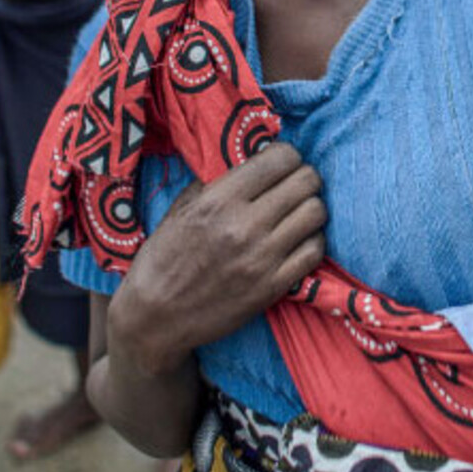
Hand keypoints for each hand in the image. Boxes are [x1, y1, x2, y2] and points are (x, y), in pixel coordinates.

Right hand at [108, 142, 324, 375]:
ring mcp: (262, 257)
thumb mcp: (180, 209)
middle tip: (295, 185)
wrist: (157, 315)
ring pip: (316, 213)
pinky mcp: (273, 287)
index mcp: (219, 199)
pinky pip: (314, 251)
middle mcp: (244, 224)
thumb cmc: (163, 257)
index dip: (287, 156)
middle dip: (304, 178)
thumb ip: (214, 182)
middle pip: (306, 182)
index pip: (280, 159)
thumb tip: (248, 161)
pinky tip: (296, 241)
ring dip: (310, 208)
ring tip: (296, 213)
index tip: (281, 164)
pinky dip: (311, 240)